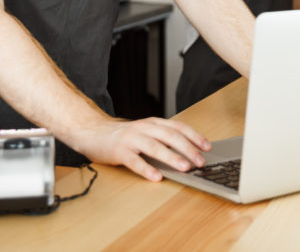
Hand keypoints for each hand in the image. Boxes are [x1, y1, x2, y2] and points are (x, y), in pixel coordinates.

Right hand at [70, 116, 210, 181]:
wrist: (92, 132)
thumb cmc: (122, 136)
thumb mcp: (145, 132)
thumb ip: (162, 139)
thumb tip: (188, 153)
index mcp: (152, 123)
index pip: (177, 127)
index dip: (194, 136)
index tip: (207, 147)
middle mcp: (143, 128)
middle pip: (169, 136)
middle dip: (187, 148)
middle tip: (200, 161)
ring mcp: (131, 139)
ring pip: (154, 147)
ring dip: (171, 157)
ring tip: (184, 168)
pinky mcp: (119, 151)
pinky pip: (135, 161)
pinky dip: (146, 169)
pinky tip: (156, 177)